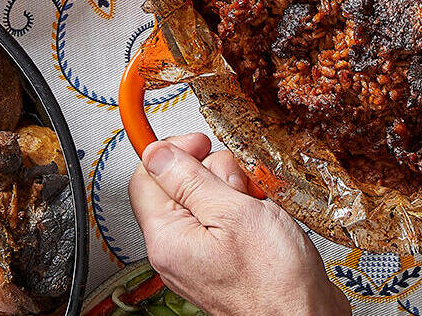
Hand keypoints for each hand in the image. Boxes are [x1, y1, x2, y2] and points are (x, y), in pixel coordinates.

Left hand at [129, 133, 351, 315]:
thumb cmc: (274, 280)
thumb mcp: (233, 212)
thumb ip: (191, 179)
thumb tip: (156, 153)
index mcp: (167, 237)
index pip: (147, 176)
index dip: (173, 151)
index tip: (201, 142)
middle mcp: (176, 248)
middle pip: (181, 184)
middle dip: (215, 174)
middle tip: (239, 188)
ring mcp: (200, 254)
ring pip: (208, 198)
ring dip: (236, 191)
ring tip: (257, 208)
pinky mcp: (223, 258)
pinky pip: (227, 219)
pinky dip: (246, 210)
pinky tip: (264, 219)